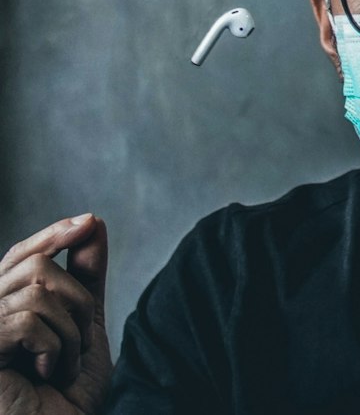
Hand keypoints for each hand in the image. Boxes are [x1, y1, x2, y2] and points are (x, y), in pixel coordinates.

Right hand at [0, 215, 111, 414]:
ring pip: (35, 291)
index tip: (89, 222)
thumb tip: (93, 223)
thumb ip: (85, 277)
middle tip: (83, 341)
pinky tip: (48, 374)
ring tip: (64, 367)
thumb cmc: (66, 394)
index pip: (20, 255)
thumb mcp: (84, 325)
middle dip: (77, 298)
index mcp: (5, 308)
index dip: (51, 234)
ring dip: (69, 330)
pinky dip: (53, 346)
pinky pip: (26, 321)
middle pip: (33, 266)